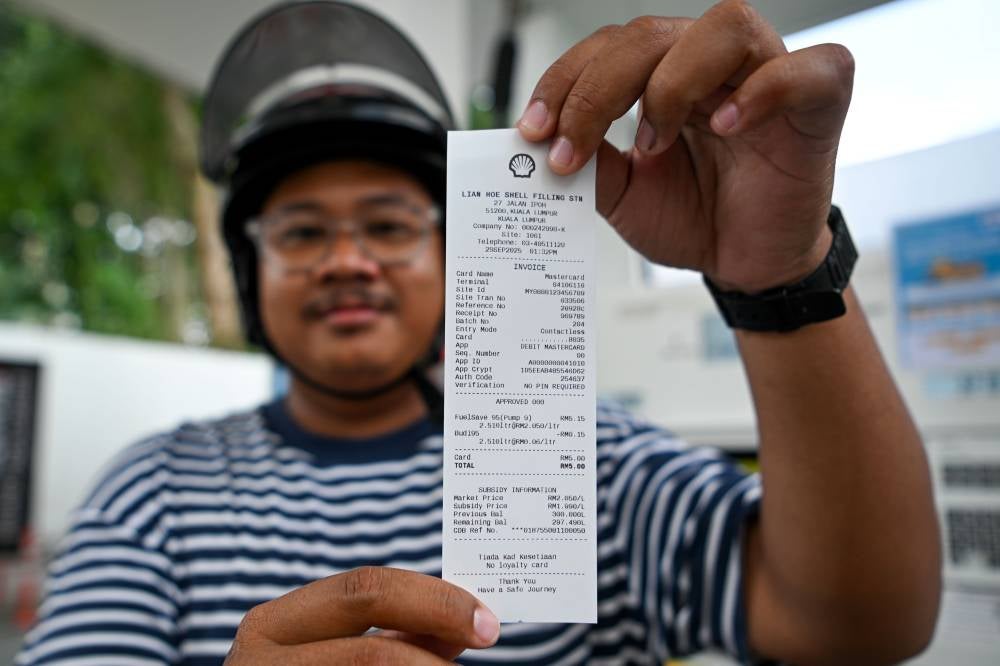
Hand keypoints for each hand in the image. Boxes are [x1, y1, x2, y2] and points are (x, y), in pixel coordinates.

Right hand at [223, 567, 499, 663]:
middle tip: (488, 643)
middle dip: (438, 648)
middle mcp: (259, 663)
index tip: (486, 622)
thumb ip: (391, 637)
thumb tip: (463, 625)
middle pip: (372, 650)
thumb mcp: (329, 655)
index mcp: (274, 625)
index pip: (365, 590)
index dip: (434, 601)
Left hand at [517, 0, 854, 292]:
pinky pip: (805, 69)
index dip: (565, 82)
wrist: (746, 264)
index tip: (532, 130)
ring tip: (654, 142)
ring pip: (725, 27)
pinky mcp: (818, 102)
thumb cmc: (694, 217)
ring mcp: (768, 74)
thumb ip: (587, 163)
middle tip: (569, 147)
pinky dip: (763, 91)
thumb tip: (535, 145)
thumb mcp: (622, 195)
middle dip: (597, 90)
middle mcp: (713, 64)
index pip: (608, 48)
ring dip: (673, 83)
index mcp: (665, 75)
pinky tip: (726, 126)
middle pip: (651, 33)